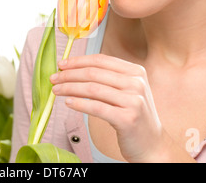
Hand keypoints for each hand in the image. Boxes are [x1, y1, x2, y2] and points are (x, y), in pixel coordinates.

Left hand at [50, 54, 176, 161]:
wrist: (152, 144)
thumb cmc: (132, 115)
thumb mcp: (126, 91)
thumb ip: (107, 78)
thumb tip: (73, 69)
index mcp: (135, 71)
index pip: (100, 60)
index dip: (78, 61)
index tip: (62, 64)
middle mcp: (136, 83)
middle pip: (93, 73)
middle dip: (69, 74)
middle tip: (53, 78)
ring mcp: (133, 100)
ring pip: (92, 89)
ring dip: (69, 88)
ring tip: (56, 90)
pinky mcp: (127, 118)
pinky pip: (96, 107)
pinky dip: (79, 104)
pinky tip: (68, 102)